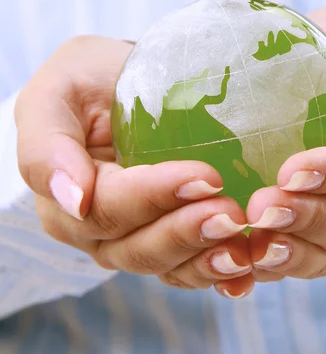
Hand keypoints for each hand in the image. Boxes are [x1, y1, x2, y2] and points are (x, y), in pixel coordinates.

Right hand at [15, 36, 253, 298]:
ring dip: (209, 259)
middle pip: (139, 248)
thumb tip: (73, 201)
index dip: (155, 196)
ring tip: (248, 246)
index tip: (206, 176)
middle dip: (188, 233)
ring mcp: (135, 240)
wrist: (125, 84)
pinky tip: (249, 270)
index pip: (108, 208)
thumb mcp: (57, 92)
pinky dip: (221, 272)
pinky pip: (190, 269)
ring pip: (168, 266)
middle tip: (234, 215)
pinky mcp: (170, 242)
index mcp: (65, 198)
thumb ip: (48, 146)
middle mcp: (97, 231)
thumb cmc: (89, 80)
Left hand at [245, 0, 325, 281]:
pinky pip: (289, 256)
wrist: (323, 54)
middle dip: (307, 220)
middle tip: (262, 209)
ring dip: (286, 252)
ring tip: (249, 243)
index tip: (293, 171)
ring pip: (323, 252)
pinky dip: (262, 269)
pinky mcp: (302, 225)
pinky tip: (233, 272)